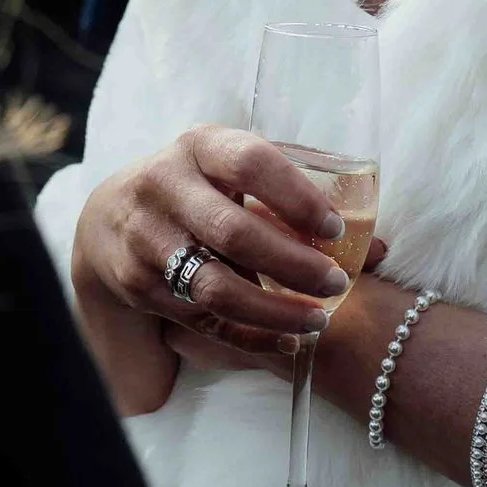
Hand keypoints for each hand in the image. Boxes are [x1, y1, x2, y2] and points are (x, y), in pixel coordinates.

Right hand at [69, 125, 353, 412]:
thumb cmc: (200, 189)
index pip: (250, 162)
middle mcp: (165, 186)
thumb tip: (376, 248)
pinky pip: (202, 319)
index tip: (335, 230)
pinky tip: (287, 340)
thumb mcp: (235, 173)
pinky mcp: (138, 283)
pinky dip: (250, 335)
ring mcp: (146, 237)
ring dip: (273, 310)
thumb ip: (298, 200)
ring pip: (215, 286)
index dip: (297, 197)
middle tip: (335, 284)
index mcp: (200, 146)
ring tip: (318, 319)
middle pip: (233, 232)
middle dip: (292, 264)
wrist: (110, 219)